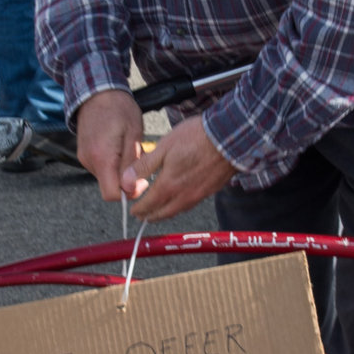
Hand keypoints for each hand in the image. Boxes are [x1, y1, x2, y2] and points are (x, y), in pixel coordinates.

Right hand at [75, 88, 144, 201]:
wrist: (97, 92)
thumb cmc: (119, 109)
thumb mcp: (134, 134)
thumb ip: (132, 163)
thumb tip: (130, 189)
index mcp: (102, 157)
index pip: (111, 194)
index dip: (128, 192)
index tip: (140, 179)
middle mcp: (89, 161)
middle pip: (109, 186)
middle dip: (126, 179)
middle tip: (137, 158)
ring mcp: (84, 158)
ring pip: (105, 177)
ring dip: (119, 170)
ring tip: (126, 148)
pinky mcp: (83, 154)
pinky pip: (100, 167)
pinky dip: (111, 163)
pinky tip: (117, 146)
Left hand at [119, 114, 235, 220]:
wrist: (229, 137)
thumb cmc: (196, 138)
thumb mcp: (164, 147)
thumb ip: (144, 166)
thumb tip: (125, 180)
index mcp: (168, 185)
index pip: (149, 205)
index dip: (139, 209)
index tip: (133, 211)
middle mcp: (183, 195)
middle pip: (163, 213)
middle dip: (151, 216)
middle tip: (143, 216)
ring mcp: (198, 195)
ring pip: (178, 210)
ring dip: (166, 212)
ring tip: (159, 211)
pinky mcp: (210, 190)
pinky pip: (191, 204)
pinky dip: (180, 206)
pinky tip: (180, 200)